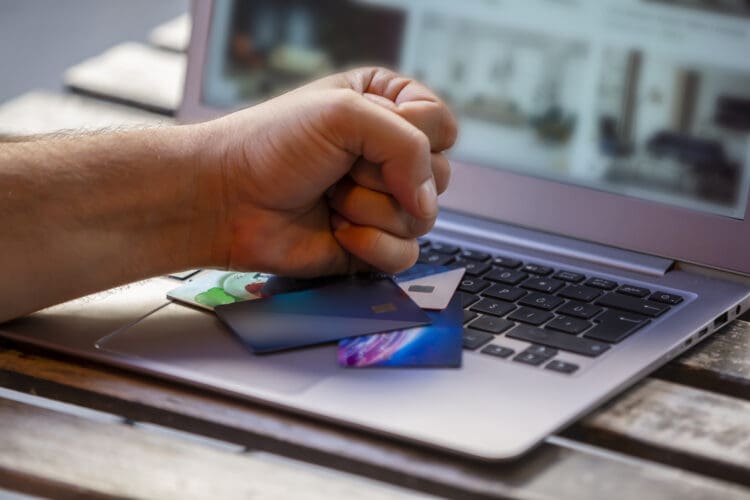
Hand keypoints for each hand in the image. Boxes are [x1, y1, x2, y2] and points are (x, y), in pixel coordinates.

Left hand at [196, 67, 456, 275]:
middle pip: (439, 176)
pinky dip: (370, 245)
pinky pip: (405, 255)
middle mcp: (388, 156)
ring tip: (331, 198)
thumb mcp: (345, 113)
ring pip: (423, 218)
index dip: (415, 135)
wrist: (225, 200)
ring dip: (370, 210)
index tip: (368, 134)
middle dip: (385, 176)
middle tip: (341, 169)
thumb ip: (408, 145)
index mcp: (386, 109)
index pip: (442, 125)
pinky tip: (336, 230)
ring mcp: (382, 202)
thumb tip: (428, 203)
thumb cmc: (273, 145)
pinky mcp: (372, 244)